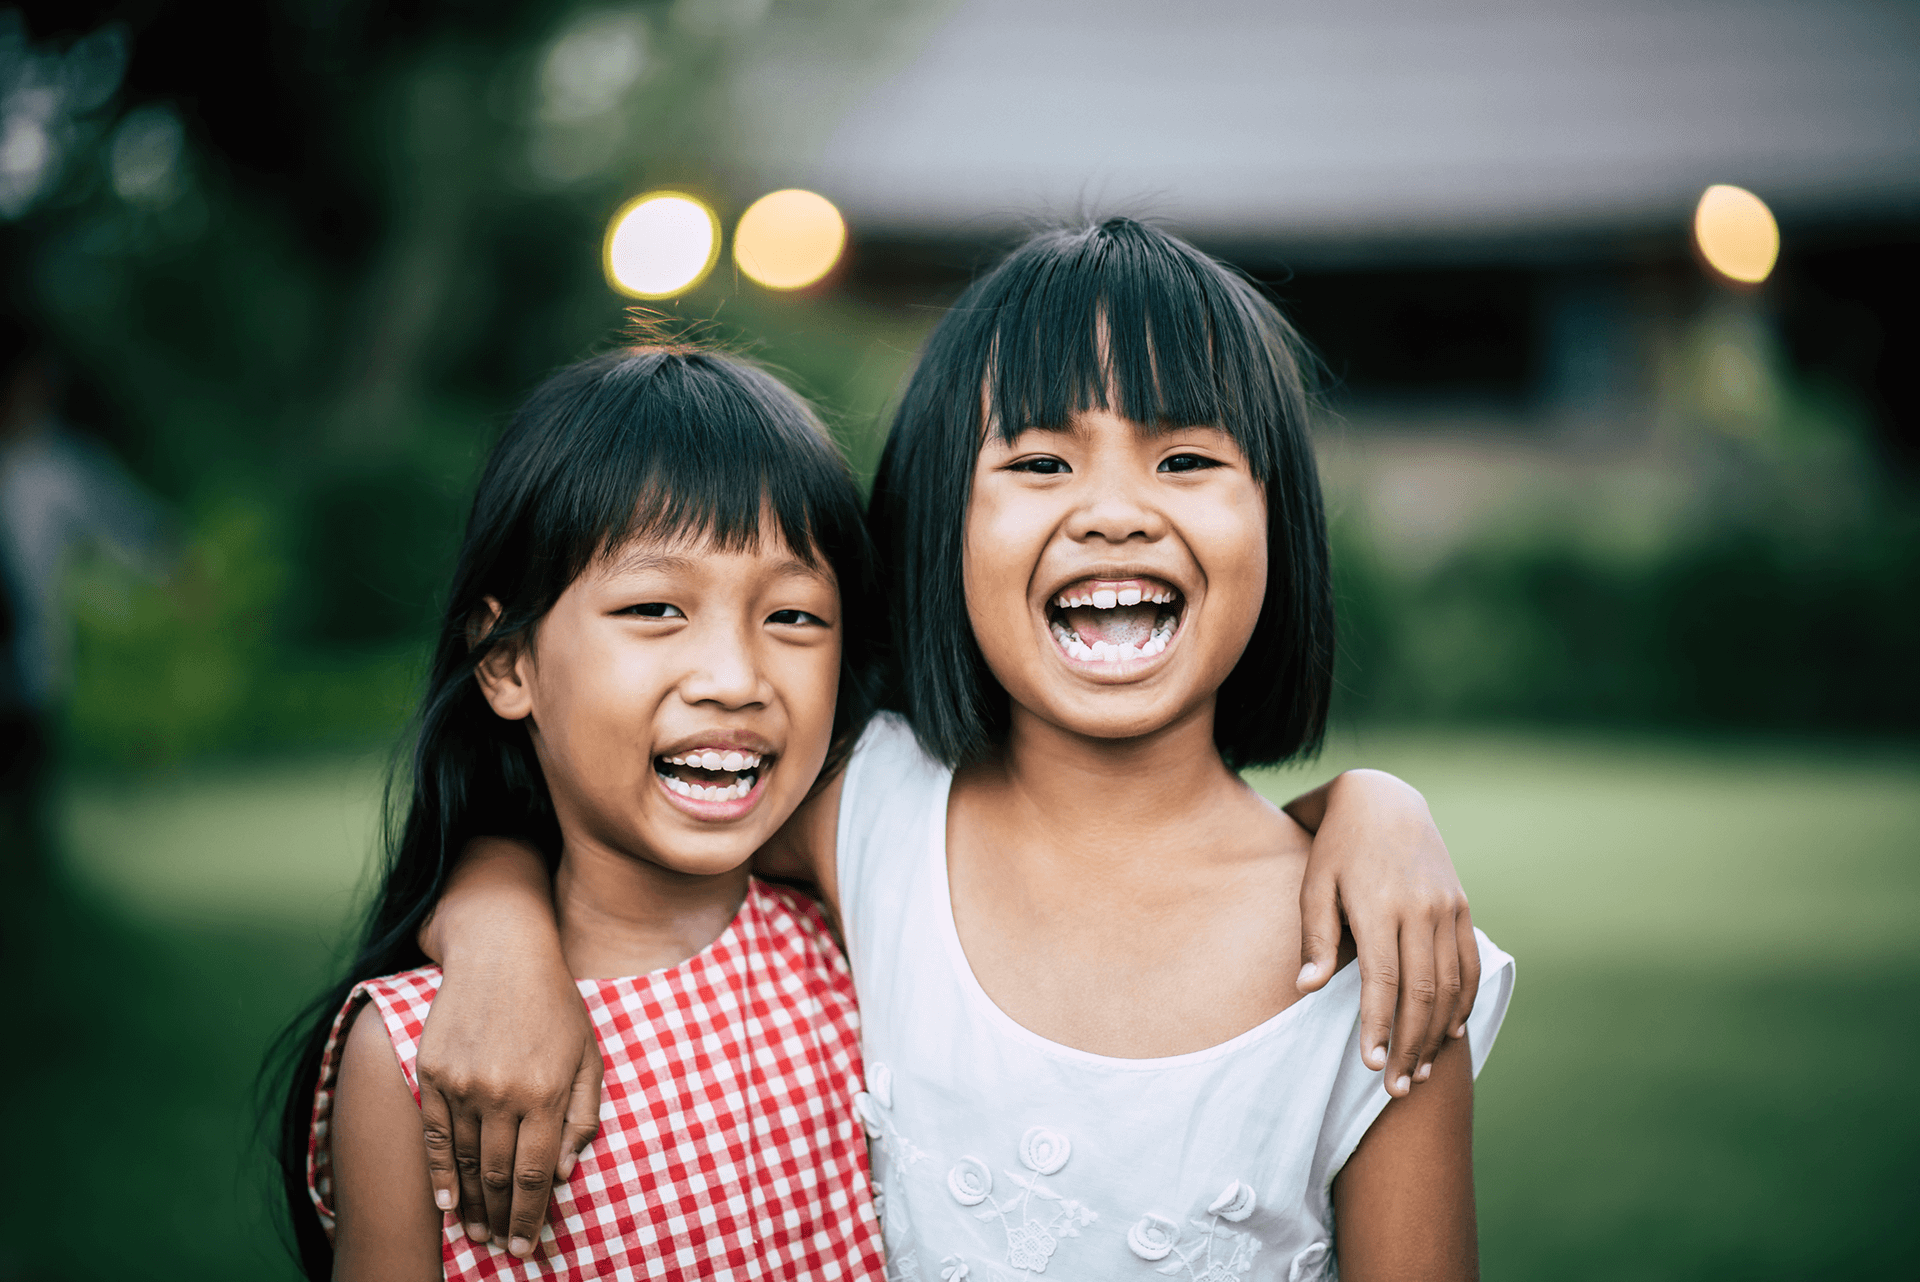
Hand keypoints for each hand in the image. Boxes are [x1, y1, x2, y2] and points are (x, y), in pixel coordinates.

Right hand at [415, 943, 600, 1257]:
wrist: (501, 953)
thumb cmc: (554, 1004)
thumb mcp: (587, 1053)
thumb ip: (582, 1113)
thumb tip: (565, 1171)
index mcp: (546, 1090)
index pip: (535, 1172)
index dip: (530, 1215)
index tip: (528, 1245)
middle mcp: (503, 1091)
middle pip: (498, 1175)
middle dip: (502, 1218)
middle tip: (504, 1248)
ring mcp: (463, 1083)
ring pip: (465, 1162)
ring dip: (471, 1205)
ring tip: (477, 1232)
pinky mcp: (434, 1073)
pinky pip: (436, 1137)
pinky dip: (440, 1175)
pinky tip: (445, 1203)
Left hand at [1291, 769, 1478, 1098]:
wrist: (1383, 801)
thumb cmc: (1336, 849)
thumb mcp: (1315, 885)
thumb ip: (1316, 938)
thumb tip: (1307, 989)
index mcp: (1378, 905)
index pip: (1384, 981)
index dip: (1379, 1026)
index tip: (1371, 1065)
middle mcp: (1419, 908)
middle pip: (1422, 992)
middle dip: (1410, 1044)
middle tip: (1395, 1087)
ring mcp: (1447, 907)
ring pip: (1450, 985)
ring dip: (1437, 1033)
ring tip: (1420, 1070)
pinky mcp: (1461, 906)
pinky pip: (1469, 964)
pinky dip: (1463, 1002)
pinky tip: (1450, 1032)